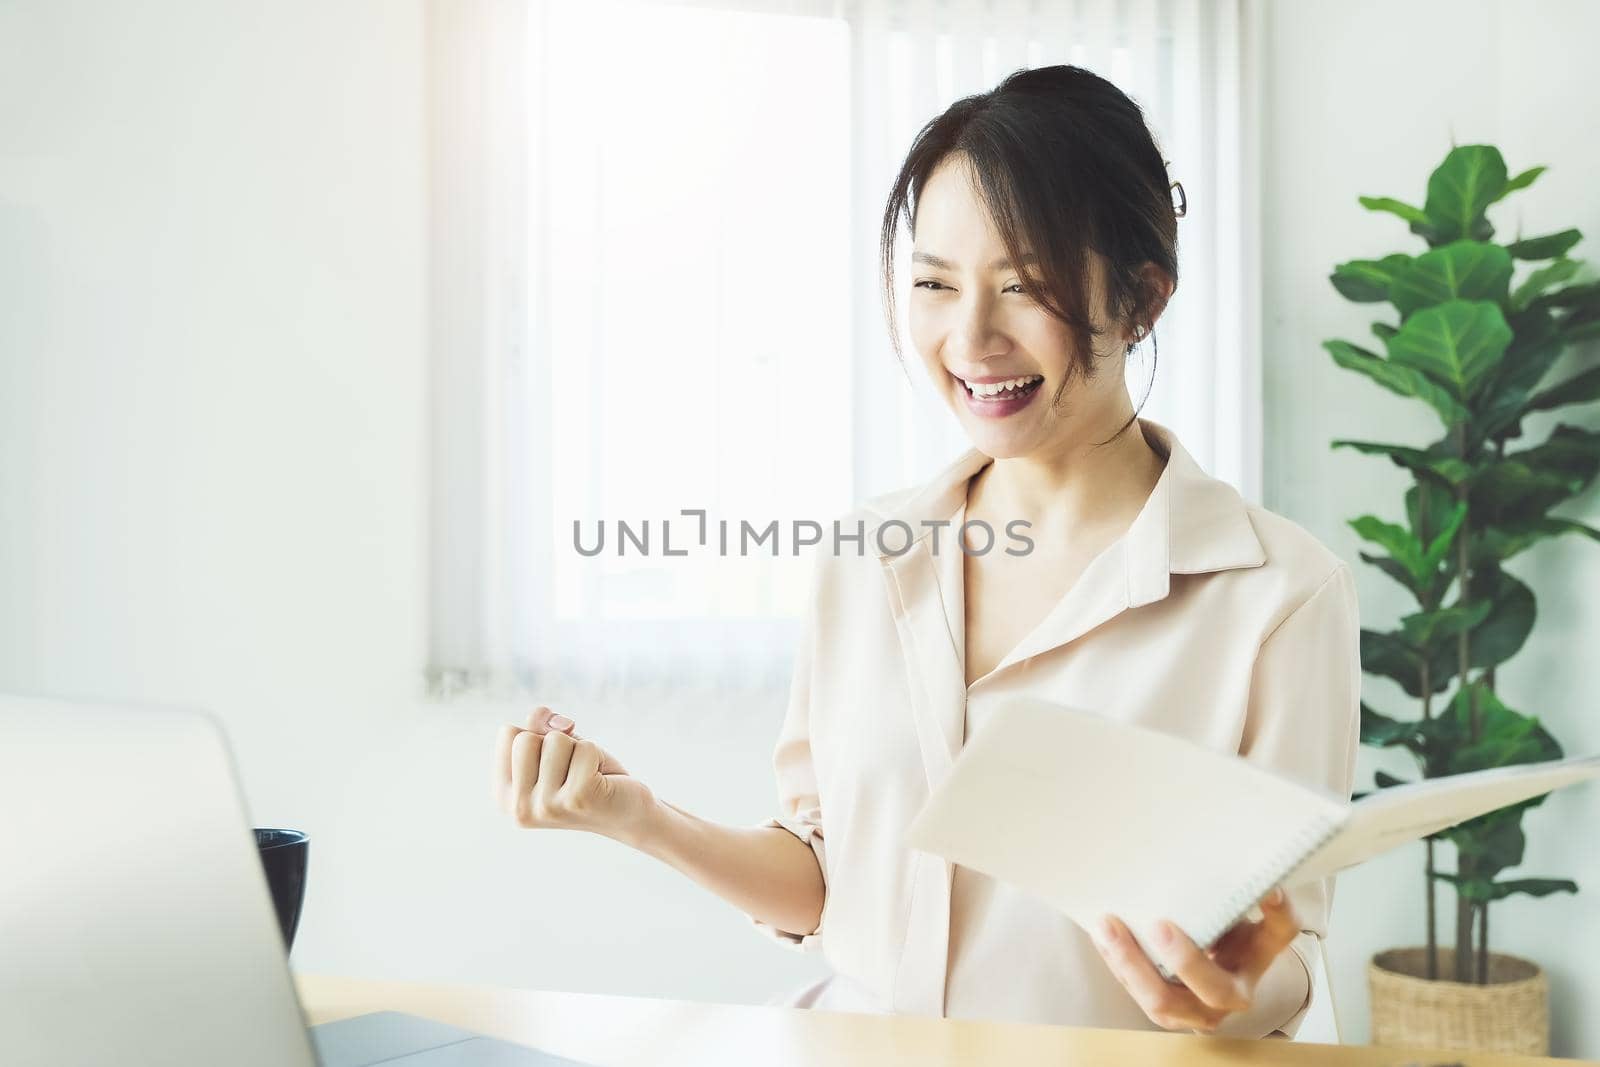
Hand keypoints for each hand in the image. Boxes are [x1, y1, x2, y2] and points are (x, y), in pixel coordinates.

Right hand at [493, 706, 656, 844]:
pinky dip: (597, 755)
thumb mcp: (555, 746)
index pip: (507, 733)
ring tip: (587, 776)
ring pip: (555, 739)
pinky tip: (600, 782)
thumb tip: (560, 726)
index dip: (537, 736)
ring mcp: (546, 807)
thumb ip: (540, 725)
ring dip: (577, 749)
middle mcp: (519, 808)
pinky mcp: (577, 799)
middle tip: (572, 770)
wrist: (628, 813)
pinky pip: (584, 748)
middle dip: (557, 743)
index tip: (554, 763)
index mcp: (504, 796)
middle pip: (525, 738)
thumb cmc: (586, 775)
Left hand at [1092, 887, 1299, 1032]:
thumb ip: (1222, 894)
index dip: (1277, 911)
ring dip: (1132, 964)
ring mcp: (1197, 1009)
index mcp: (1258, 955)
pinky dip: (1117, 963)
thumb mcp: (1232, 914)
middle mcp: (1234, 991)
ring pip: (1164, 1001)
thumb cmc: (1221, 935)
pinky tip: (1102, 937)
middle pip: (1216, 989)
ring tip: (1109, 928)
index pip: (1280, 932)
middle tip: (1160, 925)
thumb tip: (1197, 851)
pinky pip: (1137, 993)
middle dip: (1186, 960)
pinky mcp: (1166, 1013)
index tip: (1269, 887)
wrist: (1214, 979)